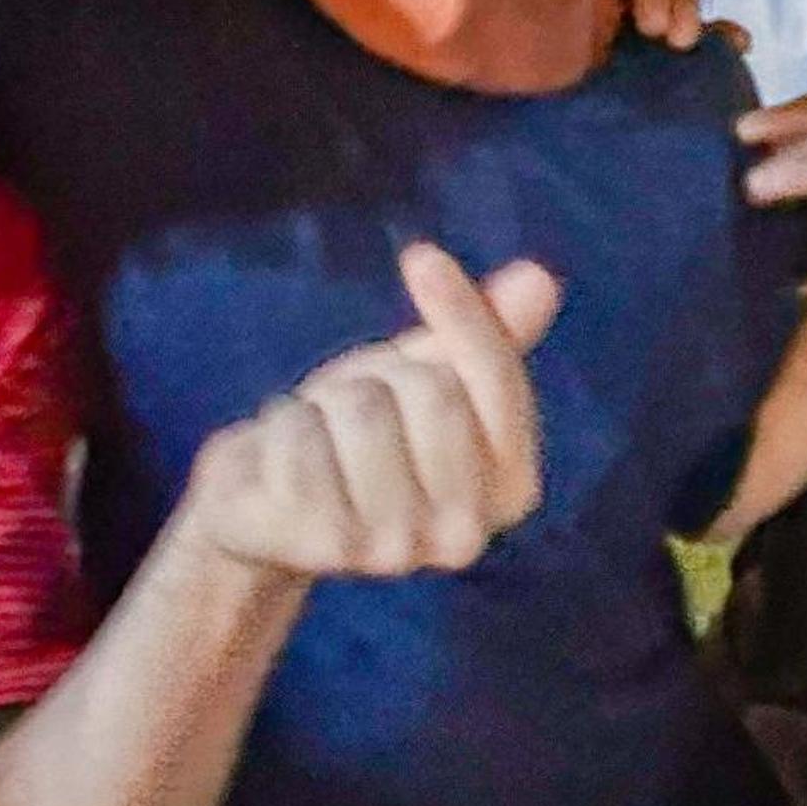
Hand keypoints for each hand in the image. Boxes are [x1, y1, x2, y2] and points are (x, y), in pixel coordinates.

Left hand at [184, 243, 559, 579]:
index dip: (461, 310)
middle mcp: (464, 534)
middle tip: (358, 410)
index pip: (499, 379)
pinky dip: (280, 428)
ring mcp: (395, 549)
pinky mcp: (323, 549)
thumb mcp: (430, 375)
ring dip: (327, 405)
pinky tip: (281, 466)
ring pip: (366, 411)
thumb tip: (539, 277)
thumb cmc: (362, 433)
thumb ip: (490, 333)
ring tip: (321, 440)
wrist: (267, 503)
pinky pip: (303, 440)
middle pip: (434, 392)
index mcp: (512, 489)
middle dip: (383, 376)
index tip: (422, 256)